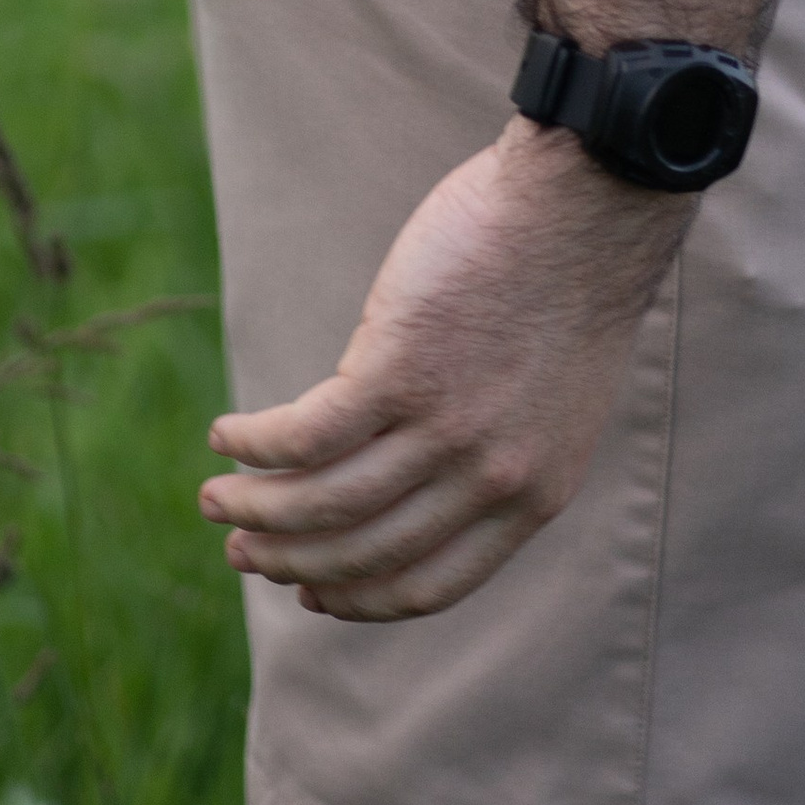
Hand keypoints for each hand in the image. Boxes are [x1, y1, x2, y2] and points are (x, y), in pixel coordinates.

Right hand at [197, 122, 691, 620]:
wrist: (588, 207)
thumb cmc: (565, 283)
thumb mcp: (551, 401)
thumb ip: (496, 449)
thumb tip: (413, 475)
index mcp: (532, 495)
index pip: (429, 584)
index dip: (359, 597)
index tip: (314, 592)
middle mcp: (488, 477)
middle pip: (364, 551)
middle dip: (290, 561)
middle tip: (242, 551)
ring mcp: (444, 428)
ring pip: (323, 503)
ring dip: (256, 508)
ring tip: (215, 498)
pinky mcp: (398, 369)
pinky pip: (304, 435)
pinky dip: (255, 444)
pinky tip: (227, 437)